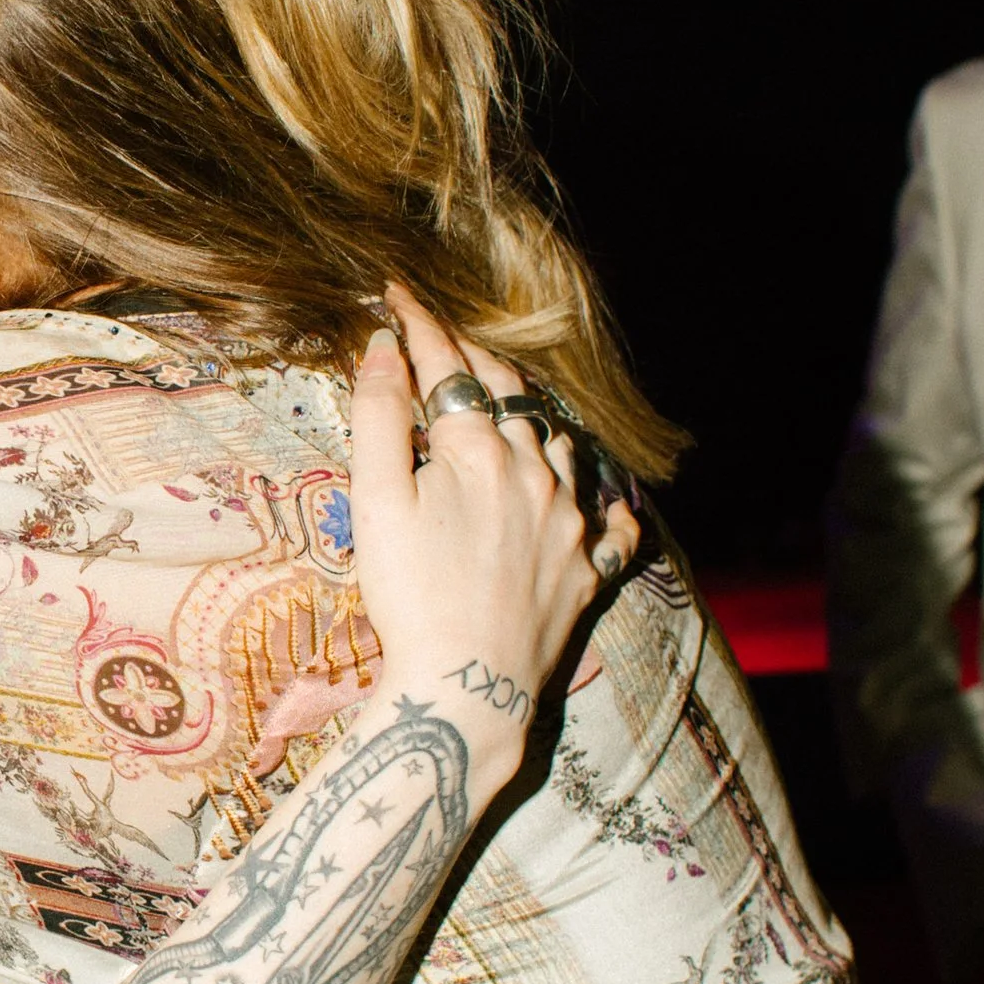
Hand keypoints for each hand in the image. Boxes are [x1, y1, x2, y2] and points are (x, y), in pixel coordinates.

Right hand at [348, 288, 636, 784]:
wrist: (469, 690)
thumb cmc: (410, 598)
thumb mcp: (373, 503)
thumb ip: (378, 417)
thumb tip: (382, 347)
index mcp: (479, 448)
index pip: (447, 365)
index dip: (419, 322)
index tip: (395, 293)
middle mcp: (537, 470)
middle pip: (509, 392)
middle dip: (472, 358)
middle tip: (441, 339)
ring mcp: (572, 520)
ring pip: (559, 442)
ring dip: (529, 414)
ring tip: (506, 405)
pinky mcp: (590, 568)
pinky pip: (610, 518)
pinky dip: (597, 495)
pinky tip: (590, 494)